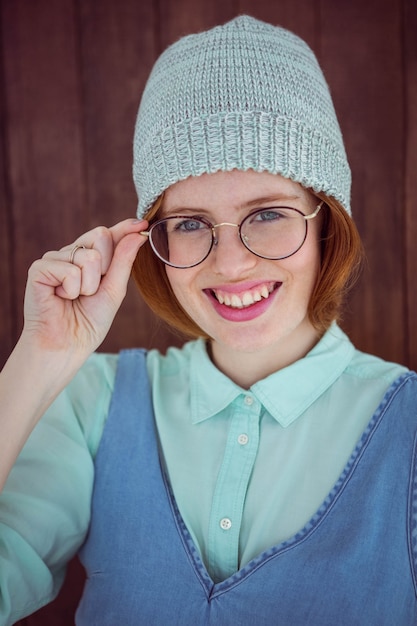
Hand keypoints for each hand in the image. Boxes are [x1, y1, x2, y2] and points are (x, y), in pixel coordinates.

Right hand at [22, 218, 147, 357]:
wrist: (67, 345)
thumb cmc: (89, 322)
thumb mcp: (114, 290)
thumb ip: (124, 261)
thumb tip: (138, 233)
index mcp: (90, 258)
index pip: (109, 235)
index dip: (124, 228)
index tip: (142, 223)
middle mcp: (71, 254)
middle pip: (101, 236)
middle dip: (107, 267)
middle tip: (93, 290)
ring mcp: (55, 259)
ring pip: (88, 256)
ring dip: (89, 285)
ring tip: (76, 298)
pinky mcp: (39, 269)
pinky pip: (69, 269)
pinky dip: (72, 289)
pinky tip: (61, 298)